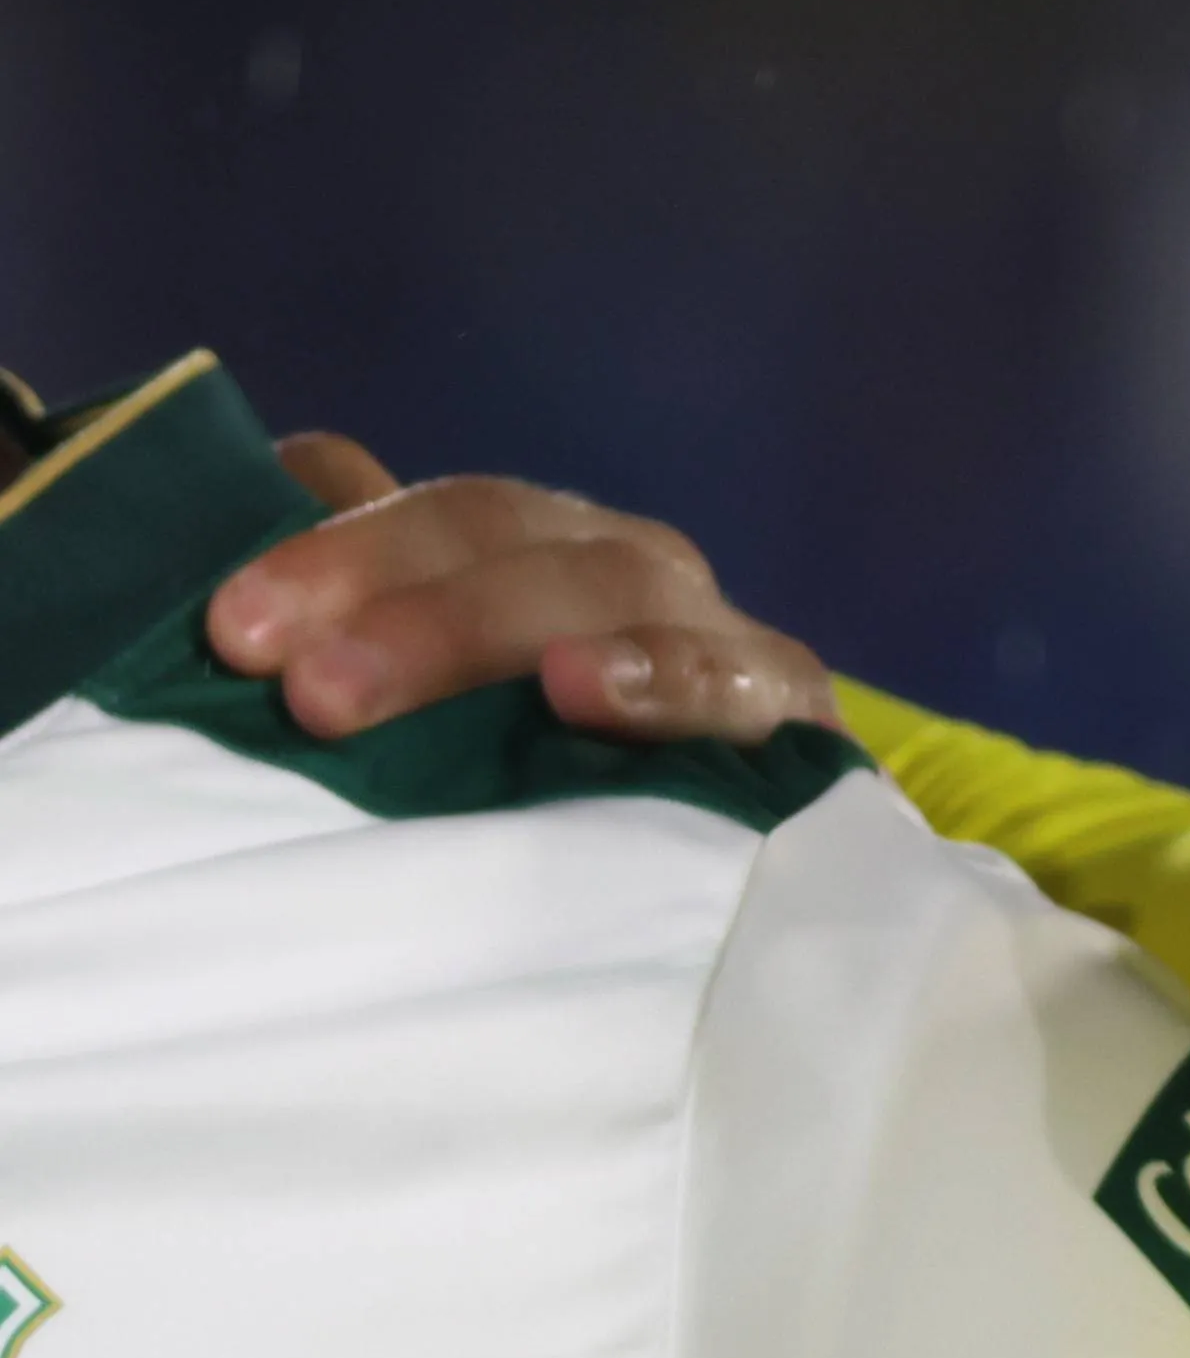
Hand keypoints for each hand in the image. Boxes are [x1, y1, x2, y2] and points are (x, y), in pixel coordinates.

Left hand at [210, 441, 842, 748]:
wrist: (754, 876)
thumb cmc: (563, 776)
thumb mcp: (454, 693)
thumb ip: (372, 593)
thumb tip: (279, 481)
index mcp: (543, 546)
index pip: (442, 513)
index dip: (337, 547)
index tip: (232, 627)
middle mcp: (626, 567)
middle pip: (506, 536)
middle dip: (388, 594)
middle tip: (291, 682)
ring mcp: (715, 628)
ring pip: (605, 587)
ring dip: (472, 629)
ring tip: (354, 692)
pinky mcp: (790, 717)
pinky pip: (727, 683)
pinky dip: (656, 679)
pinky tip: (578, 689)